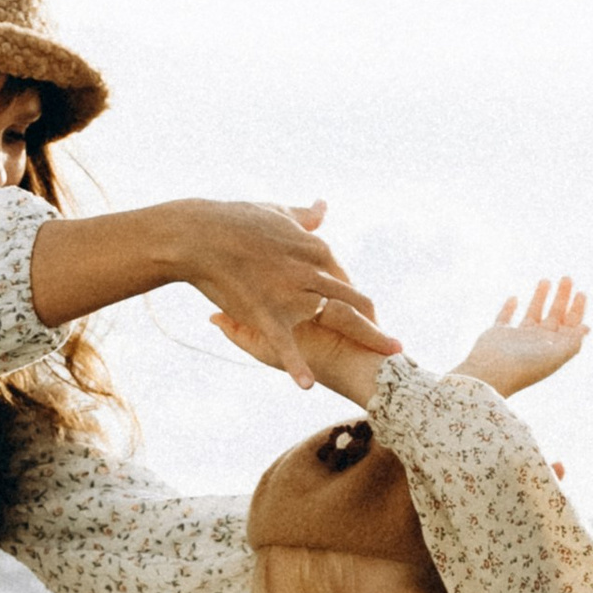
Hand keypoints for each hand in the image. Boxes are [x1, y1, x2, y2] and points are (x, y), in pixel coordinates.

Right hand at [176, 200, 397, 388]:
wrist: (202, 234)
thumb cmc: (235, 220)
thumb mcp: (277, 213)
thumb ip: (304, 216)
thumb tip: (323, 207)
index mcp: (315, 248)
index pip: (345, 277)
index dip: (356, 299)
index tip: (368, 316)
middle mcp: (311, 271)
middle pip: (355, 300)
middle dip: (375, 325)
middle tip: (390, 346)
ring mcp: (291, 294)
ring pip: (335, 320)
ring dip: (359, 343)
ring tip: (373, 367)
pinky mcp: (267, 314)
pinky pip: (286, 344)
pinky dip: (297, 366)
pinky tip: (308, 385)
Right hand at [456, 277, 587, 398]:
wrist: (493, 373)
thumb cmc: (526, 365)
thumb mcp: (556, 355)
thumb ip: (573, 342)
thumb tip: (586, 328)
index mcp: (553, 347)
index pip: (569, 326)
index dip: (577, 310)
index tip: (581, 293)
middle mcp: (538, 341)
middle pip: (554, 315)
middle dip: (562, 297)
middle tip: (567, 278)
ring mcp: (518, 338)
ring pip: (533, 313)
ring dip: (540, 297)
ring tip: (546, 280)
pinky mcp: (498, 334)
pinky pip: (505, 317)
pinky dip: (509, 308)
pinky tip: (514, 298)